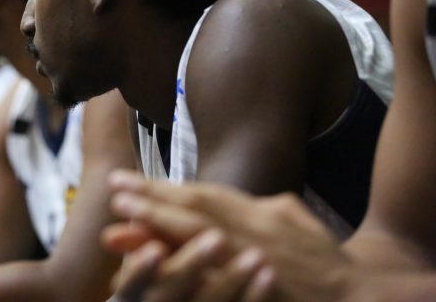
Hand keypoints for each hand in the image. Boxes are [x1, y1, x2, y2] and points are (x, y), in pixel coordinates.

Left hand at [104, 171, 350, 301]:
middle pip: (193, 212)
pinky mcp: (255, 287)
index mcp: (256, 214)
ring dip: (159, 230)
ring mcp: (252, 260)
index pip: (201, 196)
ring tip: (122, 221)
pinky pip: (215, 280)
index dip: (162, 190)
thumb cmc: (321, 258)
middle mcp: (251, 232)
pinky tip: (156, 268)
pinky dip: (186, 271)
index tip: (126, 183)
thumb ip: (260, 205)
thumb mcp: (294, 217)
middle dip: (150, 201)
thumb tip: (233, 198)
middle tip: (113, 190)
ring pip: (198, 241)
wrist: (360, 294)